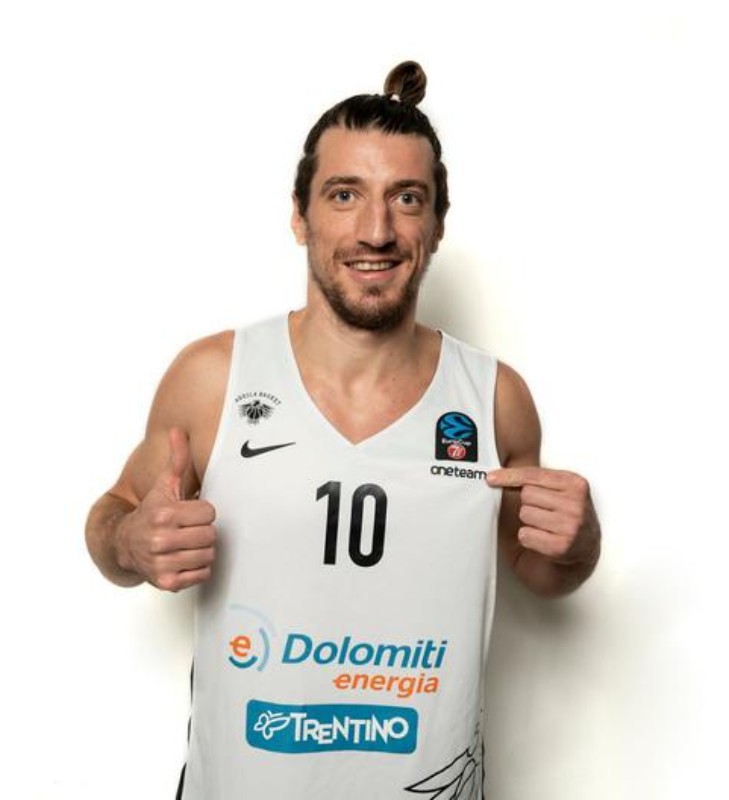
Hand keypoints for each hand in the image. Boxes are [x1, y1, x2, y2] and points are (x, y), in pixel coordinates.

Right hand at [117, 428, 215, 590]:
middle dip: (202, 531)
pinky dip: (197, 568)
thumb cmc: (151, 513)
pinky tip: (184, 558)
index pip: (209, 513)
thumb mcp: (164, 485)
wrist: (125, 543)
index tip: (189, 513)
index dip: (202, 512)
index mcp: (163, 514)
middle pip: (210, 535)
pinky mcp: (167, 582)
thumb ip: (176, 460)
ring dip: (201, 550)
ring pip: (208, 555)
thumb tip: (177, 431)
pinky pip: (202, 574)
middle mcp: (160, 539)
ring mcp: (163, 562)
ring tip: (186, 543)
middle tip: (188, 529)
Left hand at [486, 466, 599, 566]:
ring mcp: (570, 526)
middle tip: (543, 512)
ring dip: (529, 521)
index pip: (533, 475)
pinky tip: (542, 538)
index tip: (491, 478)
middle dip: (529, 503)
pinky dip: (528, 537)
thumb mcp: (562, 490)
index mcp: (575, 484)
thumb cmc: (569, 514)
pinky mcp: (561, 546)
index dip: (509, 476)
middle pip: (526, 494)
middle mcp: (575, 504)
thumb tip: (499, 476)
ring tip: (545, 525)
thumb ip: (539, 480)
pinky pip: (525, 534)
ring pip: (525, 514)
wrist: (586, 547)